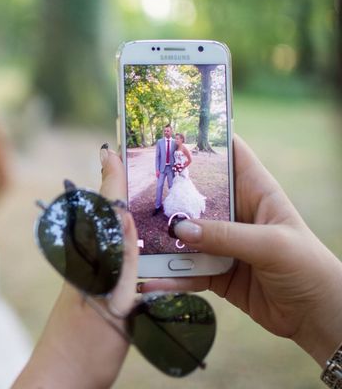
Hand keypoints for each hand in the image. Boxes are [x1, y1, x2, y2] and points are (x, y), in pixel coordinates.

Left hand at [13, 145, 137, 388]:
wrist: (62, 381)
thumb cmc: (82, 348)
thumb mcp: (108, 304)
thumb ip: (119, 263)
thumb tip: (122, 218)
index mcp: (91, 263)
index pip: (104, 212)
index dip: (110, 180)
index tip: (111, 150)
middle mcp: (91, 266)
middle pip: (107, 220)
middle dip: (118, 191)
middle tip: (132, 163)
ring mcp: (95, 281)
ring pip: (112, 240)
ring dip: (124, 216)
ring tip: (144, 197)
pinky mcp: (103, 299)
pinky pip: (119, 263)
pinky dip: (131, 247)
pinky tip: (143, 248)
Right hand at [142, 135, 341, 366]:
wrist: (318, 317)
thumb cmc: (307, 267)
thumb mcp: (270, 244)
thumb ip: (226, 235)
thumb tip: (179, 228)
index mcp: (256, 191)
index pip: (231, 153)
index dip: (204, 140)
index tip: (169, 133)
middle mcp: (235, 213)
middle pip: (196, 194)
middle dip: (167, 191)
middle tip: (132, 184)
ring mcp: (223, 243)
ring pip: (185, 234)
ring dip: (161, 238)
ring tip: (132, 237)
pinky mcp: (215, 271)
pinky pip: (186, 271)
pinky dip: (169, 277)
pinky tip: (151, 282)